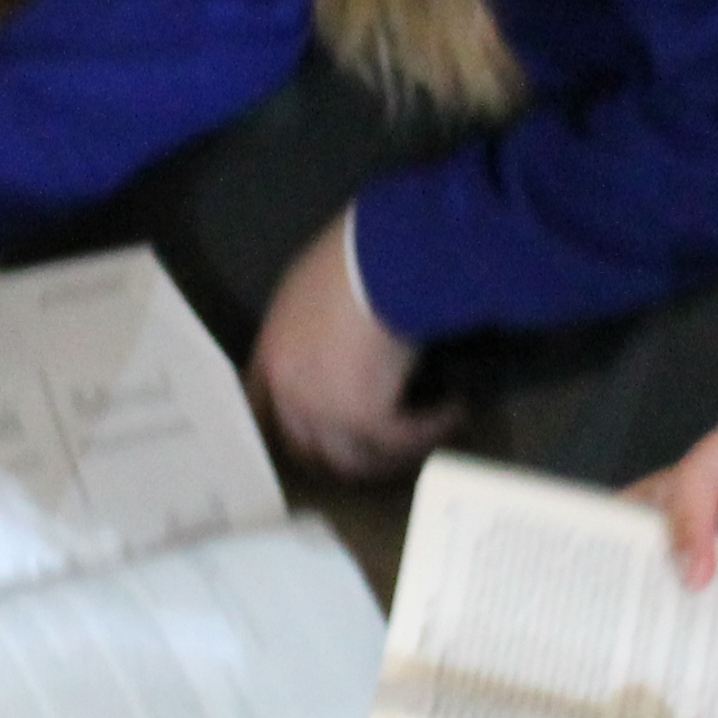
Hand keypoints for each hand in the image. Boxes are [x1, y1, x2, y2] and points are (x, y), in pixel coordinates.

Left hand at [247, 213, 451, 480]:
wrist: (378, 262)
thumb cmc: (349, 257)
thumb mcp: (310, 286)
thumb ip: (310, 324)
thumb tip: (338, 340)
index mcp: (273, 357)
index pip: (262, 410)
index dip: (291, 426)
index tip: (318, 433)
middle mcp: (290, 393)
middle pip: (307, 448)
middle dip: (342, 454)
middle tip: (378, 447)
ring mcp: (325, 411)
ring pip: (354, 459)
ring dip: (389, 454)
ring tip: (421, 438)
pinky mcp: (368, 420)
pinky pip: (403, 439)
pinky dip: (432, 427)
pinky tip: (454, 409)